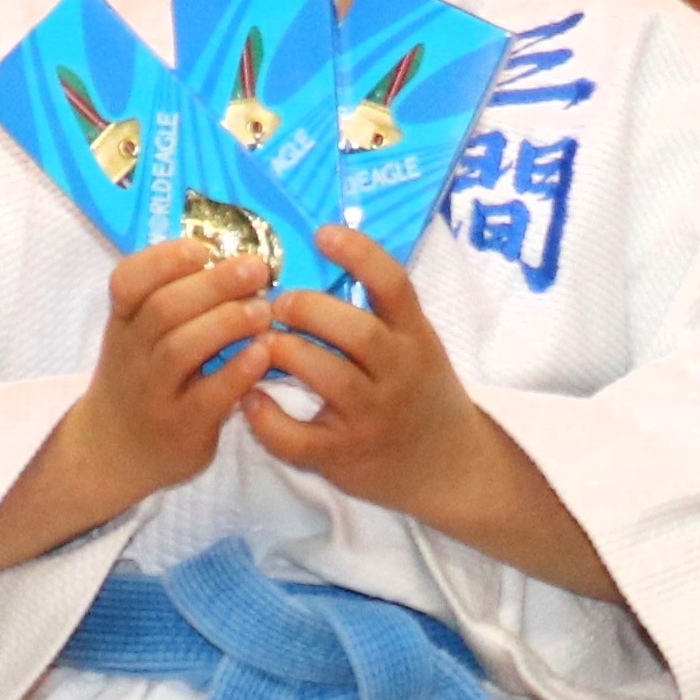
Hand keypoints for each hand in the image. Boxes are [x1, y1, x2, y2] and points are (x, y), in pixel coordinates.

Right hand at [0, 237, 273, 591]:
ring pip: (181, 350)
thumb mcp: (138, 336)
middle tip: (256, 270)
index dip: (164, 259)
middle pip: (163, 310)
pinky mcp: (181, 429)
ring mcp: (154, 394)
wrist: (115, 451)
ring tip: (263, 311)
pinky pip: (208, 397)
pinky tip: (263, 353)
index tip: (203, 248)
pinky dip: (237, 372)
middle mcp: (131, 355)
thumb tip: (235, 255)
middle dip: (212, 284)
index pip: (127, 281)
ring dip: (226, 323)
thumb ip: (173, 299)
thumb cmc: (142, 379)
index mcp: (123, 322)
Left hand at [245, 225, 615, 592]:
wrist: (449, 466)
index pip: (395, 285)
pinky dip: (266, 418)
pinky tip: (251, 400)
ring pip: (328, 376)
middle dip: (308, 309)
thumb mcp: (417, 344)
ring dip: (286, 353)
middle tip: (279, 304)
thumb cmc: (420, 393)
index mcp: (415, 337)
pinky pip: (298, 437)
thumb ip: (381, 311)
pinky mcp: (345, 455)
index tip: (321, 233)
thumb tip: (322, 253)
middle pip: (356, 330)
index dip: (359, 253)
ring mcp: (373, 417)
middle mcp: (399, 374)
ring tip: (264, 345)